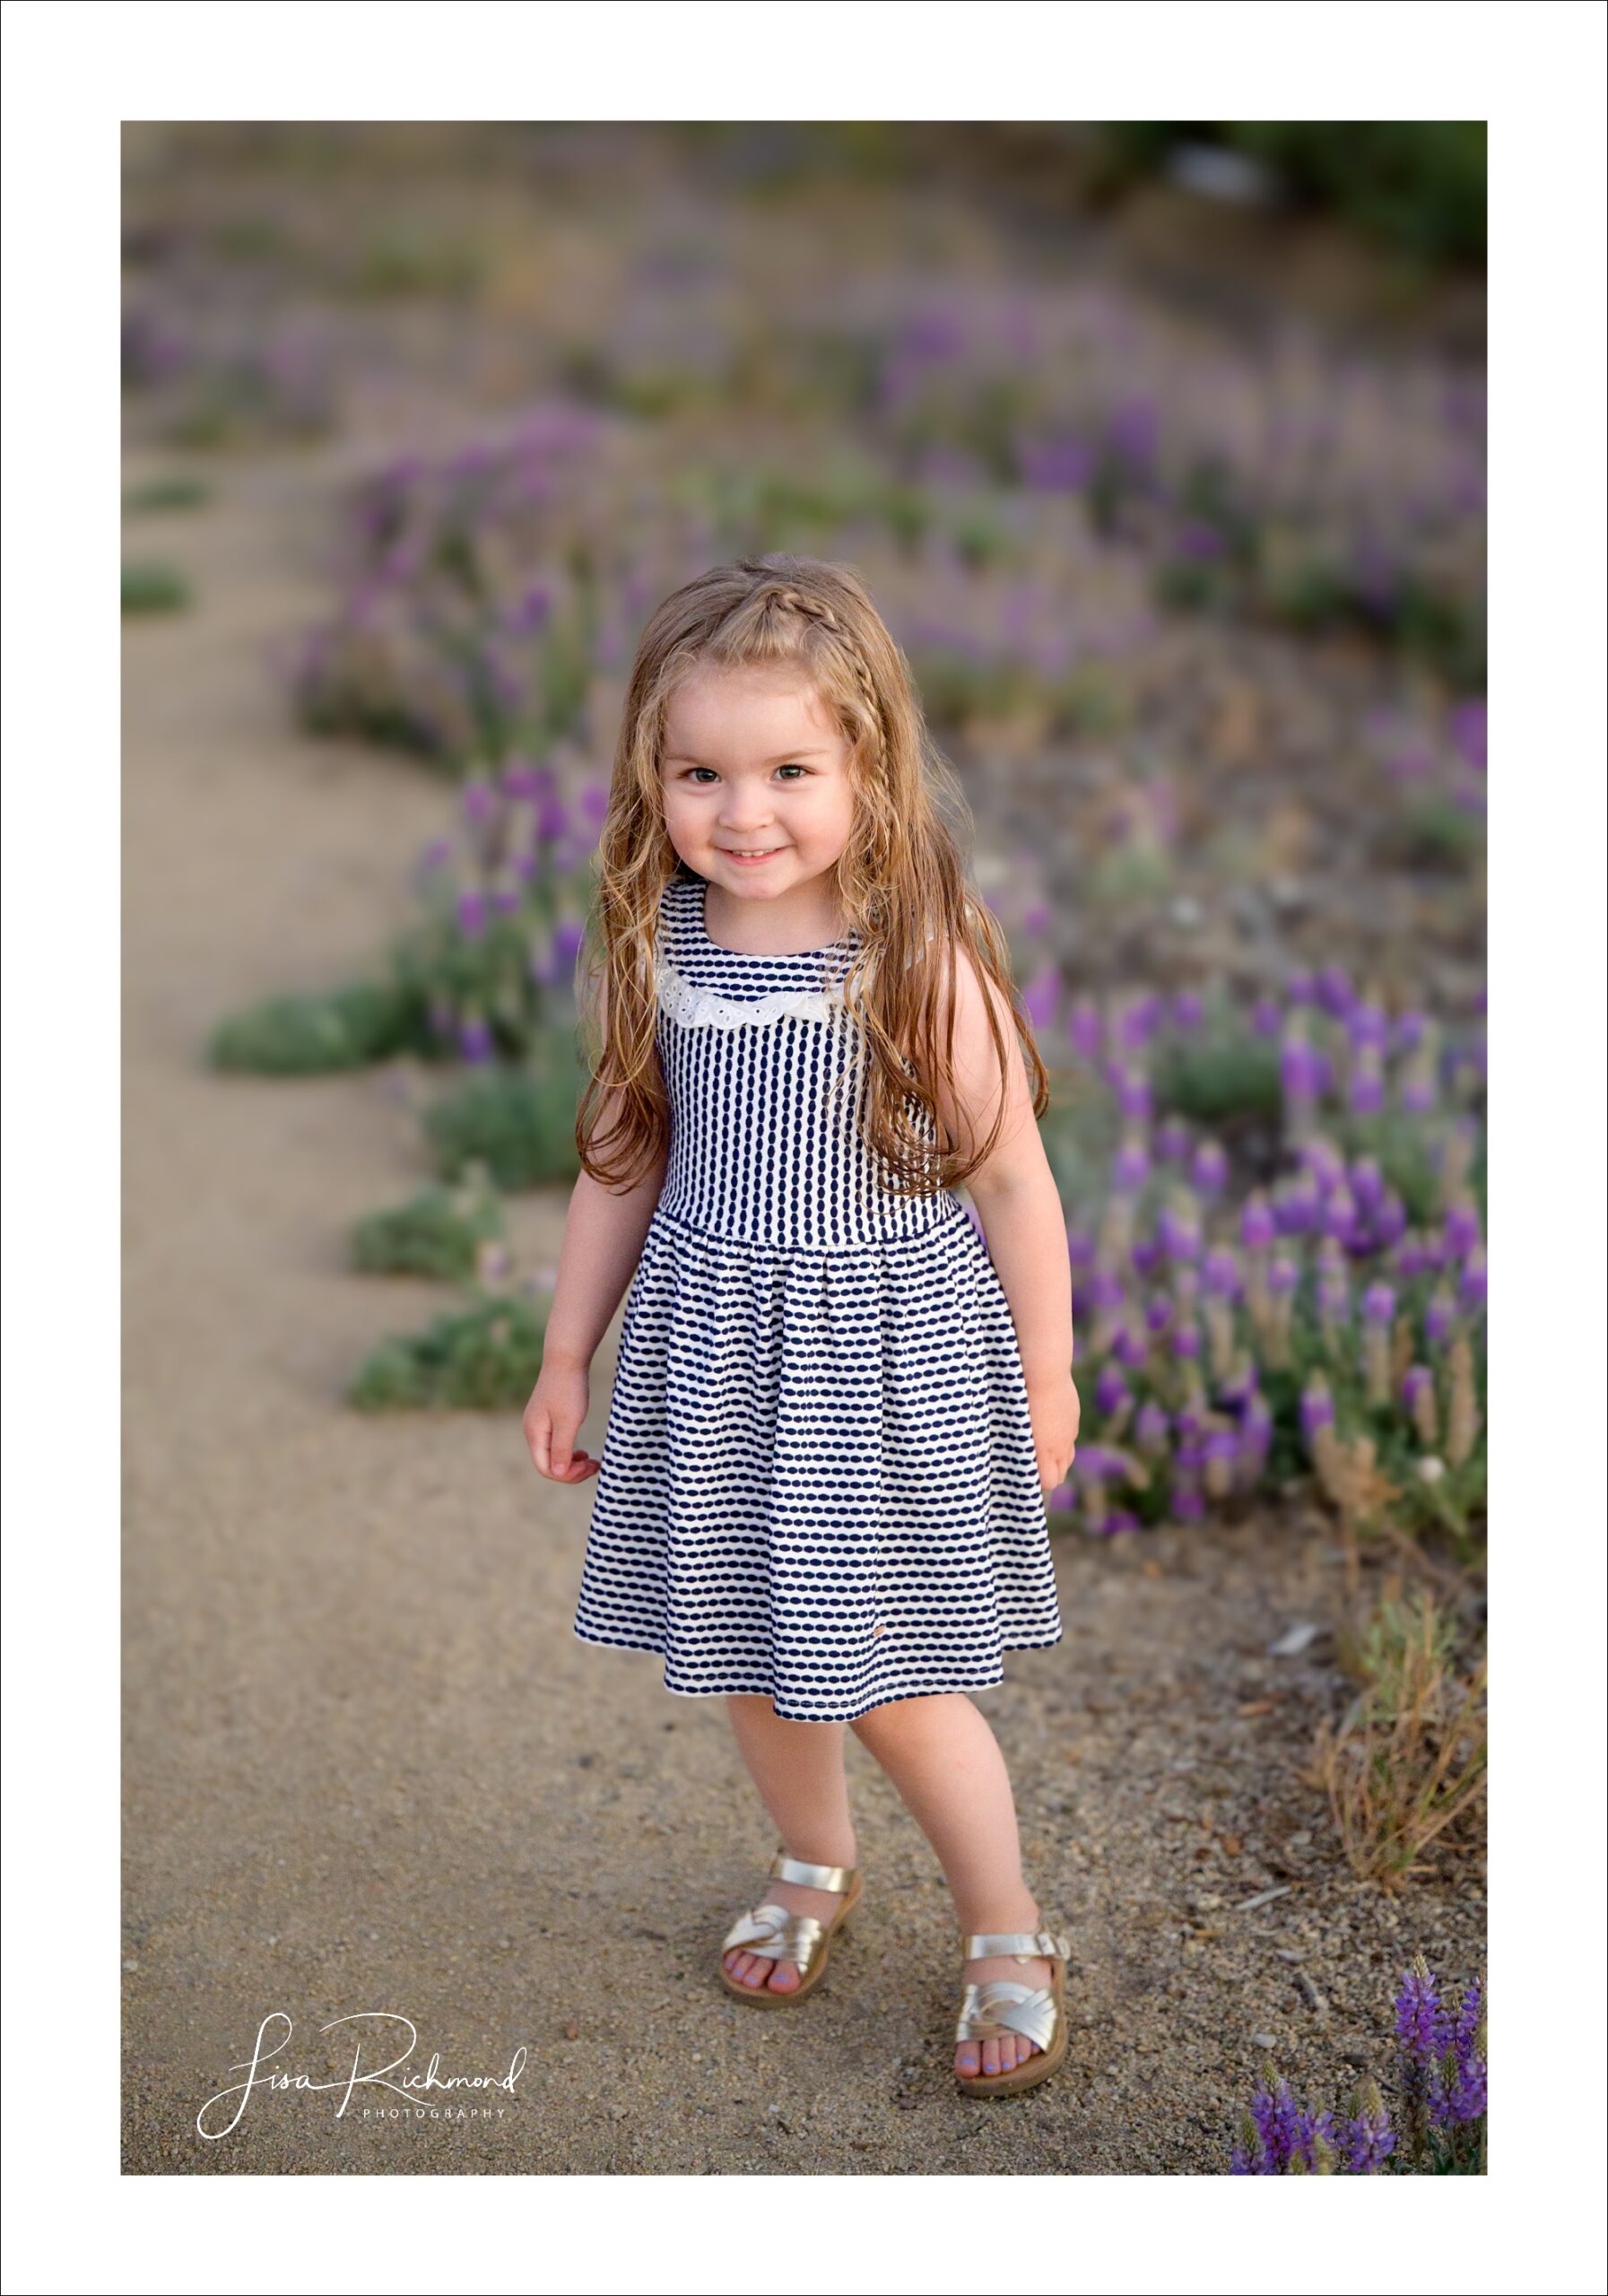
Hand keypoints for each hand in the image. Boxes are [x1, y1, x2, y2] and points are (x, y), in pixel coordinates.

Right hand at [523, 1360, 600, 1482]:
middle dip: (572, 1470)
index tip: (589, 1467)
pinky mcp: (546, 1418)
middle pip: (548, 1464)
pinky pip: (555, 1443)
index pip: (546, 1469)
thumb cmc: (568, 1389)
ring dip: (571, 1462)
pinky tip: (581, 1451)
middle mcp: (532, 1431)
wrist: (566, 1359)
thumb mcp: (568, 1422)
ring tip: (590, 1461)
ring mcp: (538, 1424)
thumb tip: (557, 1473)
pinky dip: (569, 1451)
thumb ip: (562, 1449)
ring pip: (552, 1455)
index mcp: (535, 1434)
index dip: (568, 1475)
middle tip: (595, 1466)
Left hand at [1024, 1366, 1079, 1494]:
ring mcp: (1070, 1432)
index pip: (1050, 1482)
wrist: (1044, 1371)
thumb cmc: (1021, 1399)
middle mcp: (1061, 1445)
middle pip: (1061, 1473)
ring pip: (1067, 1457)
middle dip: (1049, 1475)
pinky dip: (1061, 1440)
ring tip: (1042, 1451)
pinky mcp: (1074, 1418)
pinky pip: (1069, 1438)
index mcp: (1044, 1451)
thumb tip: (1020, 1461)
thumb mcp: (1016, 1427)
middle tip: (1033, 1468)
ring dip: (1057, 1459)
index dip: (1039, 1483)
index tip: (1025, 1477)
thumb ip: (1021, 1447)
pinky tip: (1049, 1428)